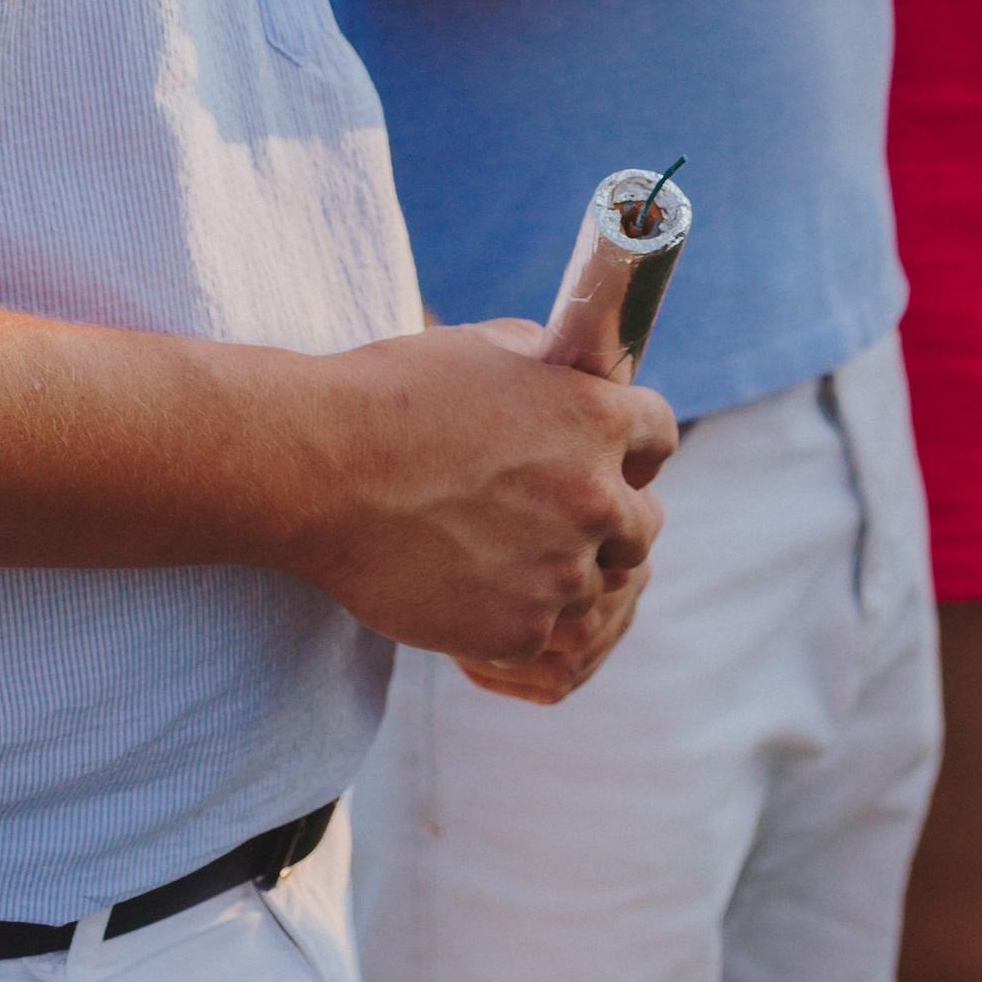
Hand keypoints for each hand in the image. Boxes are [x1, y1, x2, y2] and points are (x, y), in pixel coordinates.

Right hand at [295, 321, 674, 703]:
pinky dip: (509, 615)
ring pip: (591, 587)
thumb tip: (571, 376)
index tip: (609, 460)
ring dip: (555, 575)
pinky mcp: (521, 631)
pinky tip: (461, 584)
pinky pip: (540, 632)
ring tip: (489, 552)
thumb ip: (550, 369)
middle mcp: (596, 498)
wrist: (322, 472)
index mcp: (598, 418)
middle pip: (642, 528)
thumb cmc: (395, 396)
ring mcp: (561, 572)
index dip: (632, 450)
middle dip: (605, 523)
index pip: (659, 439)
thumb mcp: (487, 349)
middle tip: (549, 519)